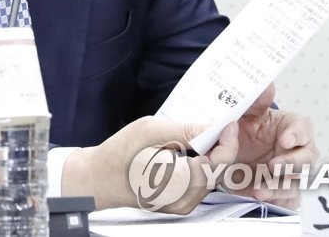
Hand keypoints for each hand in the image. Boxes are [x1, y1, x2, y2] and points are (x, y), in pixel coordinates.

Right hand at [60, 116, 237, 213]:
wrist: (101, 178)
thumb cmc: (120, 155)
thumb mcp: (151, 131)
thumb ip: (186, 130)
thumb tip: (214, 128)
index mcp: (177, 181)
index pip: (218, 163)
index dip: (227, 141)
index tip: (227, 123)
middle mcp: (184, 199)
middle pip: (217, 171)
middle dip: (219, 147)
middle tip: (213, 126)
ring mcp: (183, 204)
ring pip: (211, 177)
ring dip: (210, 156)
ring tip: (196, 137)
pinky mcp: (181, 204)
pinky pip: (201, 182)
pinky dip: (201, 165)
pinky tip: (188, 152)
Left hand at [212, 84, 317, 207]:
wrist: (233, 156)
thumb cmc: (247, 132)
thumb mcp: (246, 115)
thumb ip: (255, 102)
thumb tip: (266, 85)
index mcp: (291, 128)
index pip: (303, 128)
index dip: (297, 134)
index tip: (285, 140)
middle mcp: (298, 152)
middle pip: (307, 160)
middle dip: (292, 164)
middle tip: (273, 165)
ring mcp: (293, 174)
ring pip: (297, 183)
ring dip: (279, 186)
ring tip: (260, 188)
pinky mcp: (284, 192)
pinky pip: (286, 198)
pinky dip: (273, 197)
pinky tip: (259, 194)